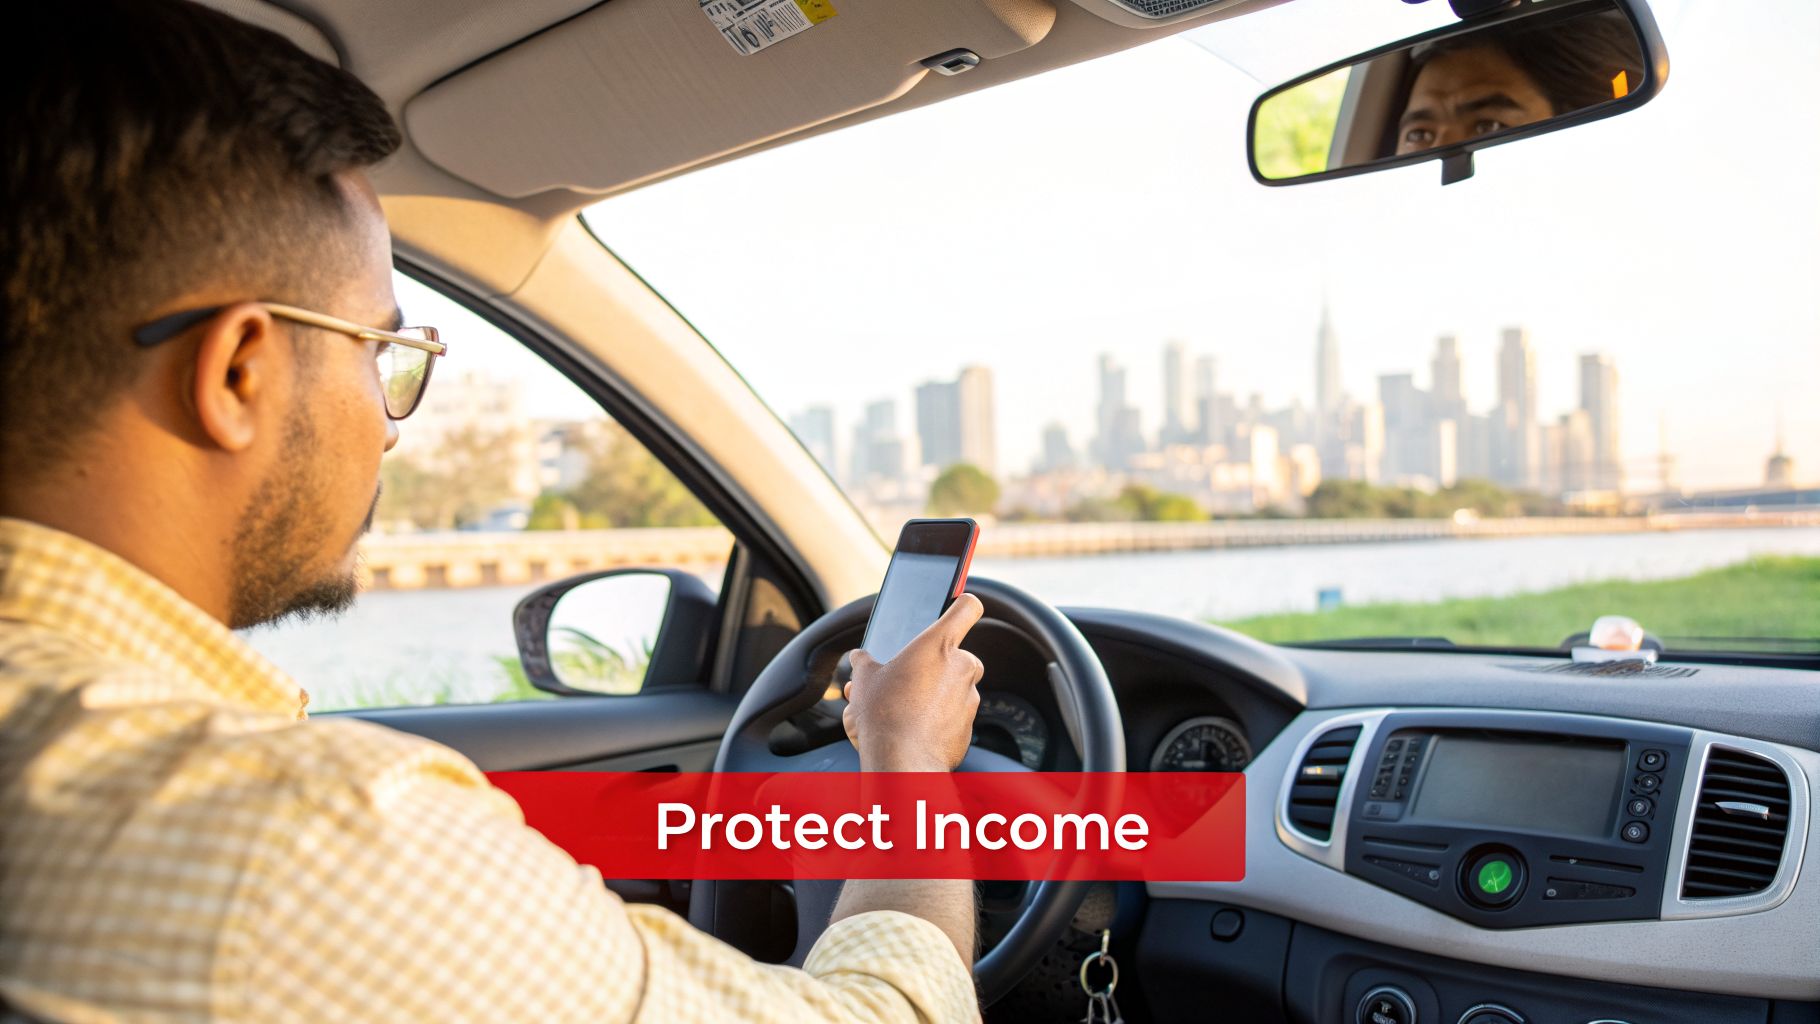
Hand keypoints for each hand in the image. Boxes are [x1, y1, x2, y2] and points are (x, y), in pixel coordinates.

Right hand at [842, 593, 985, 772]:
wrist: (901, 762)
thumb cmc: (883, 715)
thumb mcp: (864, 680)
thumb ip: (865, 663)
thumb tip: (860, 658)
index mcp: (937, 644)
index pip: (967, 608)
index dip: (962, 604)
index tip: (957, 606)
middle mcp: (962, 666)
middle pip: (956, 654)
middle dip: (936, 665)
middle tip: (908, 680)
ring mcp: (970, 697)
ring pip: (955, 687)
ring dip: (936, 694)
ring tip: (904, 709)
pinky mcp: (969, 725)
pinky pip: (955, 714)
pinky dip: (940, 718)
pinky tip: (915, 729)